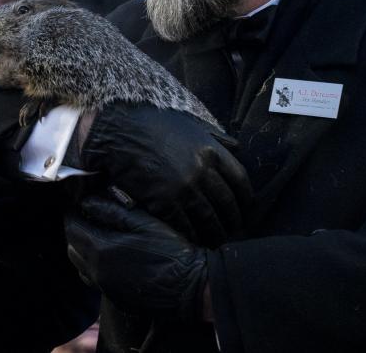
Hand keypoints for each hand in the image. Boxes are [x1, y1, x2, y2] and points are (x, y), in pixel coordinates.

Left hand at [65, 195, 209, 322]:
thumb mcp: (144, 222)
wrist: (192, 288)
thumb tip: (88, 200)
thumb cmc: (172, 251)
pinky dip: (95, 267)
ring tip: (100, 236)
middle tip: (90, 217)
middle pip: (72, 248)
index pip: (71, 227)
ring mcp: (107, 289)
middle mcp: (98, 272)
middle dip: (77, 231)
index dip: (74, 213)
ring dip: (84, 250)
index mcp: (101, 250)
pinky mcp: (117, 299)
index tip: (81, 203)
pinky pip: (95, 280)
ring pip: (81, 266)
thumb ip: (113, 210)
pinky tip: (112, 257)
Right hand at [80, 104, 250, 246]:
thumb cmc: (153, 124)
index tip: (246, 211)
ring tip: (216, 241)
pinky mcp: (164, 201)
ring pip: (208, 219)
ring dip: (215, 233)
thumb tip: (238, 148)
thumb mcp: (190, 125)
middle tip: (233, 231)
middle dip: (233, 221)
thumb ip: (215, 138)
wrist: (119, 130)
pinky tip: (194, 240)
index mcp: (211, 151)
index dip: (246, 200)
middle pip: (227, 204)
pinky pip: (185, 226)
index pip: (240, 181)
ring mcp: (183, 187)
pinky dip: (192, 236)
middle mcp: (202, 170)